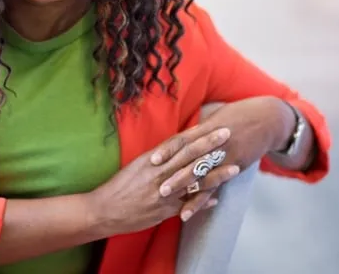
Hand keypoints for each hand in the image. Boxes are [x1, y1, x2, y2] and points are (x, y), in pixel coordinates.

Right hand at [86, 125, 231, 235]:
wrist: (104, 209)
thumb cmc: (118, 187)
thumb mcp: (135, 167)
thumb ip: (156, 160)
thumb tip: (174, 151)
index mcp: (151, 161)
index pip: (178, 144)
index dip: (196, 135)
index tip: (212, 126)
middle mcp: (159, 174)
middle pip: (189, 157)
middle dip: (210, 146)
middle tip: (227, 135)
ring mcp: (163, 193)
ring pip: (194, 181)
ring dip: (215, 174)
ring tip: (234, 168)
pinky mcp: (163, 211)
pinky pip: (187, 205)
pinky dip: (202, 202)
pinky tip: (217, 200)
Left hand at [151, 96, 290, 218]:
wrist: (265, 119)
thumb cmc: (236, 117)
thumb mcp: (215, 121)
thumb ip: (196, 133)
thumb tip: (177, 142)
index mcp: (204, 130)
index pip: (181, 140)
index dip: (166, 149)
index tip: (152, 159)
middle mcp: (212, 143)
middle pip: (187, 158)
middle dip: (171, 172)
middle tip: (154, 184)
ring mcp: (224, 156)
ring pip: (199, 174)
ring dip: (182, 186)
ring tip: (165, 196)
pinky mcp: (234, 166)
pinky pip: (214, 186)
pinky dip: (200, 200)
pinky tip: (188, 212)